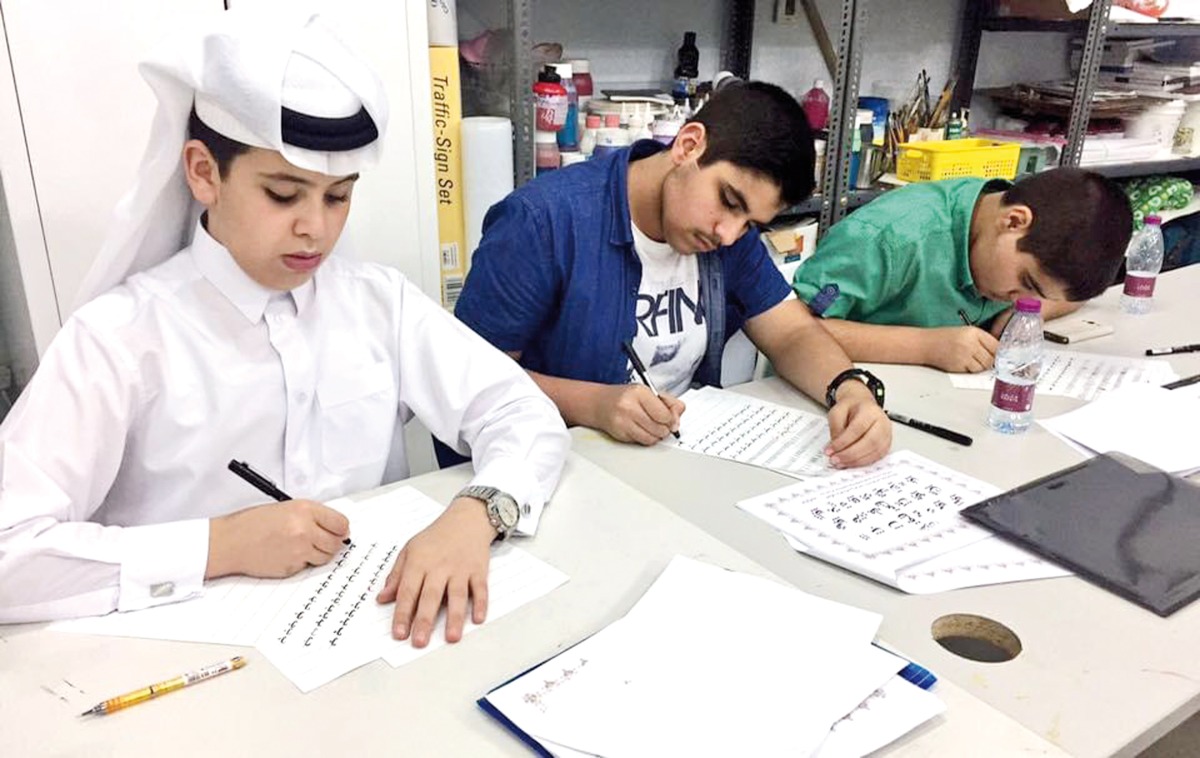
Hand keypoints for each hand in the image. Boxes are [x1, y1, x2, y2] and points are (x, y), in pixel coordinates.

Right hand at [206, 500, 349, 578]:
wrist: (230, 541)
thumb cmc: (252, 523)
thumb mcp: (285, 508)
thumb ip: (311, 516)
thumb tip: (332, 526)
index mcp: (305, 510)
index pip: (340, 523)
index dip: (341, 529)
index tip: (340, 531)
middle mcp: (305, 530)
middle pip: (336, 543)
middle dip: (332, 543)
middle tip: (324, 541)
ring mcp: (299, 551)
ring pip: (325, 557)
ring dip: (319, 554)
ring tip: (302, 546)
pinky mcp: (292, 568)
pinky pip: (308, 567)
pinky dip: (303, 563)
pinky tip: (288, 554)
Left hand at [376, 497, 495, 647]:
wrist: (466, 519)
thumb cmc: (436, 536)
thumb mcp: (410, 550)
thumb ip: (396, 575)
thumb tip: (382, 598)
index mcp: (419, 562)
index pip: (408, 591)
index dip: (402, 613)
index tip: (399, 633)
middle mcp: (439, 567)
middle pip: (431, 596)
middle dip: (424, 620)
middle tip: (419, 642)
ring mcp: (461, 569)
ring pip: (457, 595)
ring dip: (454, 617)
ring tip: (450, 637)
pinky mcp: (479, 570)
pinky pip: (480, 588)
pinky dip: (480, 603)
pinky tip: (477, 619)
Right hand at [592, 384, 684, 445]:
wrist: (600, 403)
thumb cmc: (626, 397)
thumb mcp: (649, 393)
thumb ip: (669, 403)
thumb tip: (677, 421)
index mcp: (640, 392)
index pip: (664, 415)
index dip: (671, 420)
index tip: (671, 420)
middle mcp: (629, 406)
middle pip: (660, 429)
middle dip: (664, 428)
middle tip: (659, 422)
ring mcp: (623, 421)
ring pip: (652, 438)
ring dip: (655, 435)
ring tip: (650, 426)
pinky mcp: (620, 434)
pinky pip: (642, 442)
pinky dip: (645, 438)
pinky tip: (640, 429)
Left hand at [825, 382, 891, 467]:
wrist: (861, 406)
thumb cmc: (850, 409)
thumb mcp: (837, 412)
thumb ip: (836, 428)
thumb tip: (835, 448)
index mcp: (871, 410)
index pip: (858, 428)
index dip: (843, 441)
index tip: (830, 450)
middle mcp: (882, 422)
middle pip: (870, 442)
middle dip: (850, 454)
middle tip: (834, 459)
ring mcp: (887, 435)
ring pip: (875, 452)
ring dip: (856, 461)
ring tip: (840, 463)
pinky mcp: (886, 445)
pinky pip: (876, 457)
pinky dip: (862, 463)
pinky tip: (850, 463)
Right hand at [924, 326, 997, 372]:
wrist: (925, 344)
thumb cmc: (945, 338)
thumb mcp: (965, 332)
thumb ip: (982, 340)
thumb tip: (998, 353)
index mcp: (974, 332)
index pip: (996, 345)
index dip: (999, 352)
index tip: (1000, 356)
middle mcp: (970, 343)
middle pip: (991, 359)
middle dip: (990, 361)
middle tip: (984, 360)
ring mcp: (964, 356)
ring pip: (983, 367)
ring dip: (980, 367)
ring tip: (971, 361)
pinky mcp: (958, 366)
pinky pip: (972, 372)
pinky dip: (971, 370)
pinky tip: (964, 364)